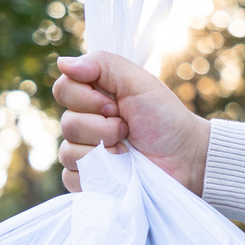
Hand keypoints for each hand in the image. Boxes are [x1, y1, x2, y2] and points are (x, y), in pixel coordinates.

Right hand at [53, 52, 210, 195]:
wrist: (184, 158)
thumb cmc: (165, 118)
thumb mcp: (138, 81)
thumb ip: (102, 64)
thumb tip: (60, 63)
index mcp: (93, 97)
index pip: (63, 90)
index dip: (86, 99)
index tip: (115, 105)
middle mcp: (85, 124)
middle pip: (67, 124)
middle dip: (101, 127)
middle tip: (126, 129)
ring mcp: (85, 155)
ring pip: (68, 153)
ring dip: (103, 151)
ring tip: (126, 151)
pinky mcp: (89, 181)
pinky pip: (71, 178)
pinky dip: (95, 175)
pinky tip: (118, 170)